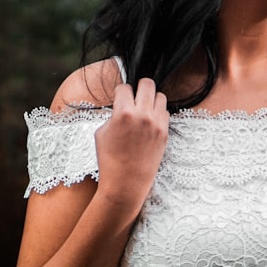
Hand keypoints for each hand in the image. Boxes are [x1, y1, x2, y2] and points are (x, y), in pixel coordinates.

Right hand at [93, 77, 168, 212]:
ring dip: (150, 99)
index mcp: (123, 114)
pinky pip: (165, 111)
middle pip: (147, 83)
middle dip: (139, 87)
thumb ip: (112, 115)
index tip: (119, 98)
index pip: (124, 87)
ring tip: (143, 108)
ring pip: (160, 95)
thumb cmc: (110, 160)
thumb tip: (120, 106)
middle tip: (134, 96)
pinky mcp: (165, 132)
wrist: (126, 183)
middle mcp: (143, 115)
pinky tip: (149, 121)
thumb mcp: (101, 134)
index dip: (120, 92)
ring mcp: (156, 123)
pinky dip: (157, 113)